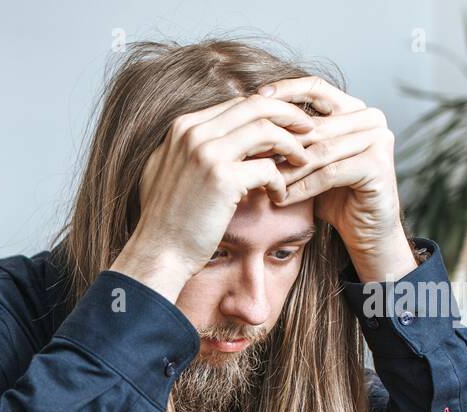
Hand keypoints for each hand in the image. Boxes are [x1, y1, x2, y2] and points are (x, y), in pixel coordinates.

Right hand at [111, 93, 315, 303]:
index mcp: (183, 127)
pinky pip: (268, 168)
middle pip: (256, 106)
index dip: (268, 111)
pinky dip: (281, 181)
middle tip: (308, 129)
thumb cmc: (168, 220)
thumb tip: (224, 135)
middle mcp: (193, 133)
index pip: (237, 104)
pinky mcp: (222, 178)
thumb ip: (192, 148)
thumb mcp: (170, 171)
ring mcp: (206, 153)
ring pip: (267, 129)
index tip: (286, 125)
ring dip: (292, 143)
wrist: (158, 253)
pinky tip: (280, 196)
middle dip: (289, 114)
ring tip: (303, 160)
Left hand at [265, 77, 416, 282]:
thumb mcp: (309, 161)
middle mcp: (370, 118)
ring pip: (319, 151)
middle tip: (246, 155)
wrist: (365, 231)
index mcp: (354, 109)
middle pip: (314, 125)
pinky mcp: (378, 165)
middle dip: (278, 142)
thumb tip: (249, 121)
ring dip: (287, 169)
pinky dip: (303, 188)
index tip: (253, 100)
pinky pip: (330, 173)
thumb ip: (292, 139)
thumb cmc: (333, 196)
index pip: (316, 88)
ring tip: (261, 182)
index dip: (285, 91)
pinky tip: (281, 199)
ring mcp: (379, 139)